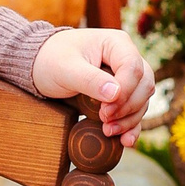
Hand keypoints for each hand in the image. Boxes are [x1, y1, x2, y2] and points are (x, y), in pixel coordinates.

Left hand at [30, 27, 154, 142]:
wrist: (40, 66)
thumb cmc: (51, 60)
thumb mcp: (65, 69)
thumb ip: (90, 80)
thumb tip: (116, 94)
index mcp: (117, 44)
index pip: (134, 68)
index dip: (125, 92)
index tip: (104, 111)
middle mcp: (127, 58)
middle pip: (144, 85)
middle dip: (128, 108)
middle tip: (105, 122)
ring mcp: (126, 77)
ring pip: (142, 100)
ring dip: (129, 120)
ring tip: (108, 132)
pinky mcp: (121, 94)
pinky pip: (135, 111)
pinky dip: (132, 126)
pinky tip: (126, 141)